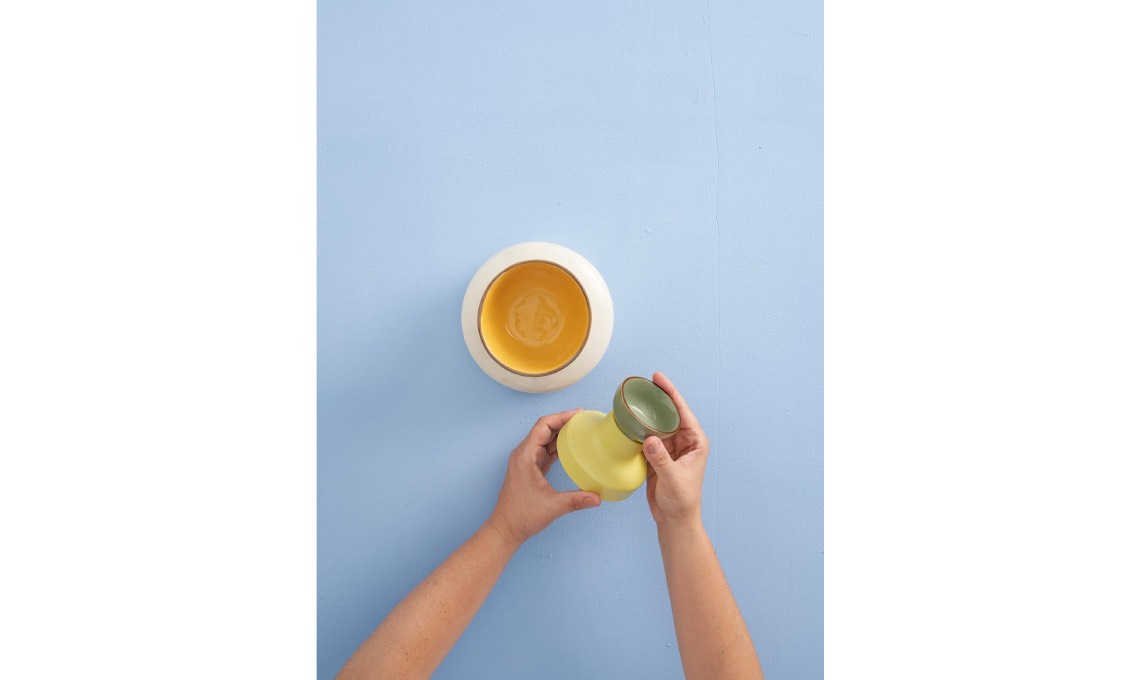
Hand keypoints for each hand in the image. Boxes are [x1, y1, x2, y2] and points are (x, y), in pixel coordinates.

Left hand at [486, 409, 600, 547]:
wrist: (506, 528)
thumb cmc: (521, 516)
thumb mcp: (552, 507)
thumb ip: (576, 500)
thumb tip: (597, 498)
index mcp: (525, 456)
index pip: (543, 426)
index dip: (561, 416)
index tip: (578, 413)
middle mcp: (524, 454)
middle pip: (545, 428)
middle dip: (564, 421)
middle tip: (583, 419)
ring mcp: (526, 461)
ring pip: (545, 439)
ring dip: (561, 433)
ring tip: (580, 429)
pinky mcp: (530, 468)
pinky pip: (545, 450)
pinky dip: (558, 446)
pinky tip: (571, 447)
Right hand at [642, 372, 707, 531]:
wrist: (674, 520)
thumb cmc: (682, 501)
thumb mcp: (673, 479)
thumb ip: (661, 459)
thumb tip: (649, 439)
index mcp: (696, 442)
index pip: (682, 412)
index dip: (671, 393)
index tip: (658, 378)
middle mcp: (684, 442)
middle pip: (669, 414)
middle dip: (657, 398)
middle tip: (643, 384)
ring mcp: (670, 449)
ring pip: (658, 424)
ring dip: (647, 414)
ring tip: (633, 399)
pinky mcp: (658, 457)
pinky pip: (648, 437)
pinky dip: (639, 429)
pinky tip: (628, 421)